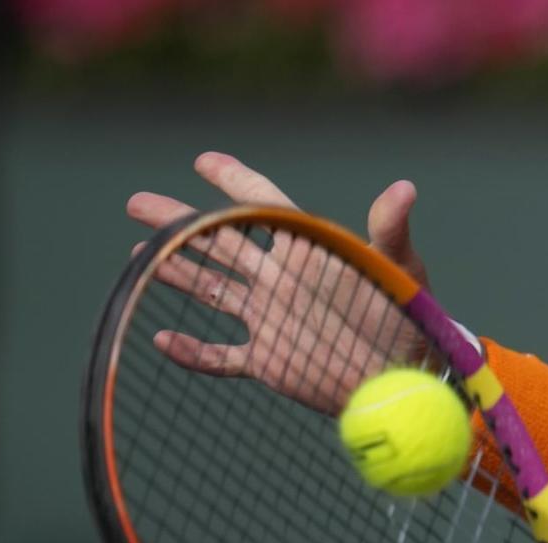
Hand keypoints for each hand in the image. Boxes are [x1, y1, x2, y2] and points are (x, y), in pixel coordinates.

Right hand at [125, 152, 433, 414]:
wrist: (406, 374)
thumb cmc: (409, 316)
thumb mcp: (401, 270)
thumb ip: (391, 230)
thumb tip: (404, 187)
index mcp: (308, 251)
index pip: (265, 206)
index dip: (236, 181)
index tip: (204, 161)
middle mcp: (281, 279)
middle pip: (221, 242)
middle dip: (181, 223)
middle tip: (138, 203)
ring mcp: (270, 318)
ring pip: (213, 290)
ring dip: (178, 273)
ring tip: (141, 255)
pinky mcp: (268, 360)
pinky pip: (220, 356)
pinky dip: (192, 352)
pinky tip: (162, 339)